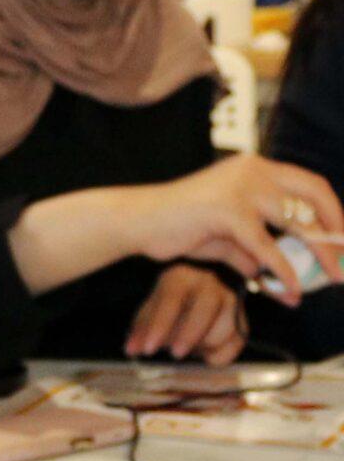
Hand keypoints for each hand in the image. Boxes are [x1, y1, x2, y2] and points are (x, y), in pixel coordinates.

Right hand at [120, 156, 342, 302]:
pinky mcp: (228, 212)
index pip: (309, 184)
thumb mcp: (223, 237)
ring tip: (334, 277)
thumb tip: (270, 274)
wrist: (137, 221)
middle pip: (314, 196)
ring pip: (298, 223)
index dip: (332, 211)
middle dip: (337, 229)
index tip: (343, 238)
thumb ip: (250, 250)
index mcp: (255, 168)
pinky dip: (282, 272)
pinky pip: (267, 248)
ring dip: (321, 254)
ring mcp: (242, 189)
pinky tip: (289, 291)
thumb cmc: (175, 226)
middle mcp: (254, 171)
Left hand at [127, 265, 246, 362]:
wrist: (197, 294)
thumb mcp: (150, 312)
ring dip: (203, 346)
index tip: (148, 349)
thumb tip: (132, 349)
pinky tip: (203, 355)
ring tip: (186, 348)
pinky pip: (236, 343)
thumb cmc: (168, 304)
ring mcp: (230, 300)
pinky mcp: (242, 320)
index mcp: (181, 278)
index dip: (160, 326)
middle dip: (189, 335)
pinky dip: (219, 355)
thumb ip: (141, 331)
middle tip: (175, 354)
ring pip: (224, 329)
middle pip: (205, 310)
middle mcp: (210, 284)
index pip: (172, 300)